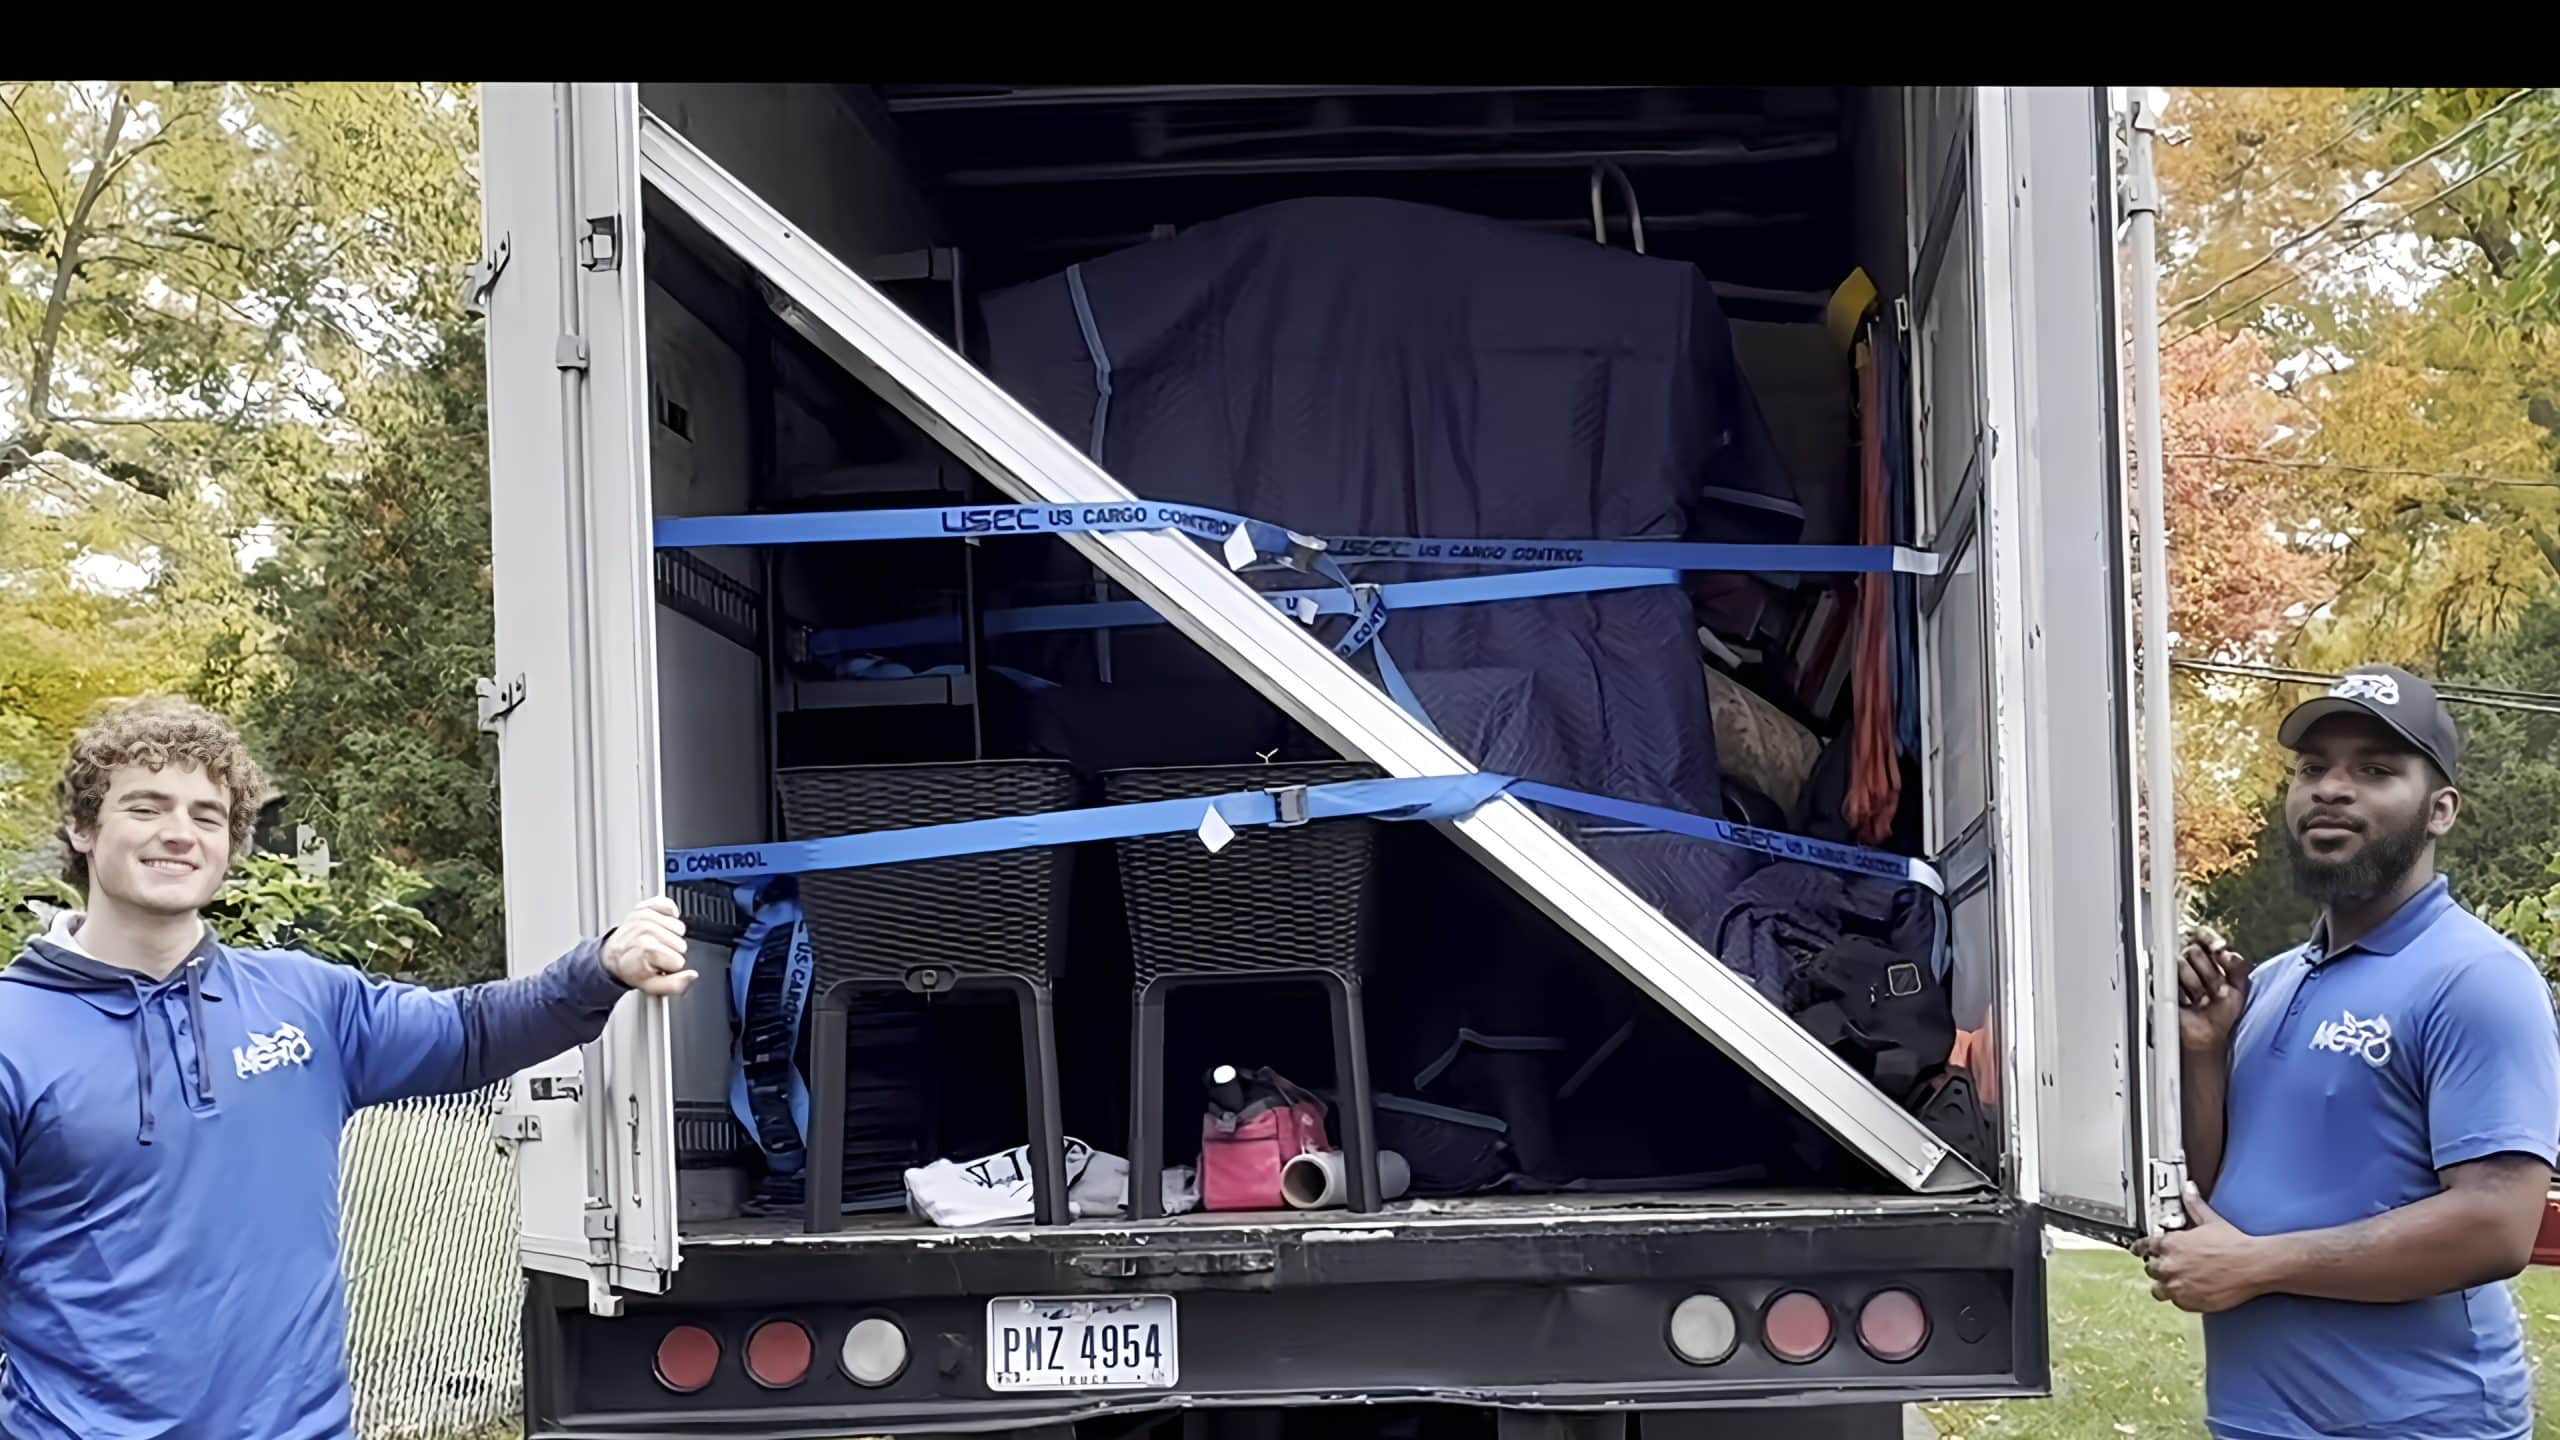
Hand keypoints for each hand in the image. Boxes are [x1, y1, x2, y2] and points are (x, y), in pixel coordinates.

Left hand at [603, 897, 697, 997]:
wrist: (614, 956)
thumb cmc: (631, 969)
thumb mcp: (651, 986)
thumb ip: (674, 985)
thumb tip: (692, 975)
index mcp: (646, 950)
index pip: (679, 961)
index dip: (672, 967)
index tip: (659, 967)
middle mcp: (645, 931)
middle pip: (681, 944)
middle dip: (672, 952)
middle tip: (657, 956)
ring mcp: (645, 917)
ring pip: (679, 927)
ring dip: (672, 936)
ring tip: (658, 943)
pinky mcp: (646, 906)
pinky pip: (668, 905)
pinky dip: (670, 914)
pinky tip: (663, 925)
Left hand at [2131, 1185, 2268, 1312]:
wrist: (2252, 1266)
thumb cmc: (2234, 1245)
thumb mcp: (2210, 1220)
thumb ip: (2194, 1205)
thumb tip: (2189, 1188)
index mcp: (2170, 1244)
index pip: (2144, 1246)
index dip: (2141, 1248)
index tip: (2138, 1250)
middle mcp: (2169, 1265)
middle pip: (2150, 1268)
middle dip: (2158, 1266)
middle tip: (2169, 1266)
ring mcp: (2177, 1285)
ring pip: (2158, 1288)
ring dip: (2164, 1285)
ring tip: (2175, 1282)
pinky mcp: (2188, 1302)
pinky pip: (2175, 1302)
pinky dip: (2180, 1297)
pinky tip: (2190, 1291)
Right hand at [2177, 926, 2248, 1052]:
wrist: (2207, 1035)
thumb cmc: (2222, 1014)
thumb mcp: (2240, 988)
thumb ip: (2239, 966)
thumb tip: (2225, 952)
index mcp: (2208, 960)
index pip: (2203, 936)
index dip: (2209, 940)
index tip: (2217, 949)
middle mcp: (2189, 964)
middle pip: (2193, 950)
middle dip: (2208, 973)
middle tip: (2214, 990)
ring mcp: (2173, 975)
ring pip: (2180, 963)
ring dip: (2195, 986)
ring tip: (2201, 1000)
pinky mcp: (2160, 986)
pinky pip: (2166, 979)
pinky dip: (2180, 994)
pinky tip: (2187, 1004)